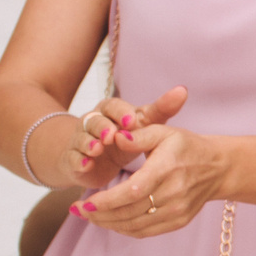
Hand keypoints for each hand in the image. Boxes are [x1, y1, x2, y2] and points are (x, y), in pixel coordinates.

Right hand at [68, 86, 188, 193]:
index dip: (121, 113)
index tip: (132, 121)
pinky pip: (72, 158)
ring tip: (97, 149)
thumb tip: (182, 90)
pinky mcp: (73, 159)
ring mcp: (79, 140)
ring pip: (81, 138)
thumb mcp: (144, 123)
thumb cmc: (126, 137)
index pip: (112, 106)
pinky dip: (78, 161)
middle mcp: (92, 122)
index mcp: (110, 110)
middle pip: (94, 120)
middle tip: (112, 136)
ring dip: (88, 143)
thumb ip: (161, 109)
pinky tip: (86, 165)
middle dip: (102, 127)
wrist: (98, 160)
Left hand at [77, 122, 230, 238]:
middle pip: (128, 212)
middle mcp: (174, 193)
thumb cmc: (187, 147)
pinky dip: (123, 228)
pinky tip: (110, 221)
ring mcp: (177, 210)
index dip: (105, 201)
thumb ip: (138, 135)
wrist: (218, 168)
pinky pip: (144, 231)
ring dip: (107, 223)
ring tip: (89, 215)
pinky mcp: (179, 221)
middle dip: (98, 214)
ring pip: (134, 225)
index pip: (131, 192)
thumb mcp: (164, 132)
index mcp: (167, 168)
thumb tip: (115, 137)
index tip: (83, 202)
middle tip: (78, 209)